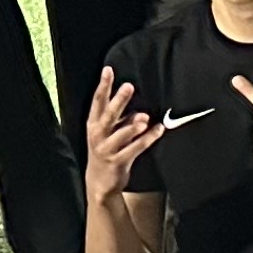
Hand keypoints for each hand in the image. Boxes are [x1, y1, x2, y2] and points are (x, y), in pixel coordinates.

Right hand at [84, 72, 164, 193]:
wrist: (99, 182)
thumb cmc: (106, 151)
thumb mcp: (110, 133)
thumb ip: (123, 120)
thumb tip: (140, 111)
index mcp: (94, 124)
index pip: (97, 101)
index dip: (103, 85)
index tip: (108, 70)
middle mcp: (98, 135)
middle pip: (108, 115)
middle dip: (118, 100)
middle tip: (128, 86)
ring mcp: (107, 149)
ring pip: (120, 135)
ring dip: (132, 126)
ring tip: (144, 117)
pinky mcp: (118, 161)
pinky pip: (135, 149)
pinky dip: (147, 139)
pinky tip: (158, 130)